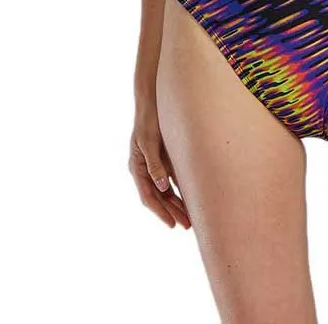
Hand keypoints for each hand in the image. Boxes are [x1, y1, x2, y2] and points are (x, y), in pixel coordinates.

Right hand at [129, 102, 191, 228]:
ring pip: (165, 190)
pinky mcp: (163, 158)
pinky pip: (171, 179)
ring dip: (176, 204)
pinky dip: (179, 190)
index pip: (148, 196)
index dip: (160, 212)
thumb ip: (154, 164)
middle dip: (171, 212)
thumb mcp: (149, 142)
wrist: (151, 102)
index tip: (171, 224)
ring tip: (190, 218)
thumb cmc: (148, 121)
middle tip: (186, 226)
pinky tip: (190, 198)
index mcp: (137, 168)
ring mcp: (153, 165)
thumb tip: (161, 187)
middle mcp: (144, 170)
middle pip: (158, 197)